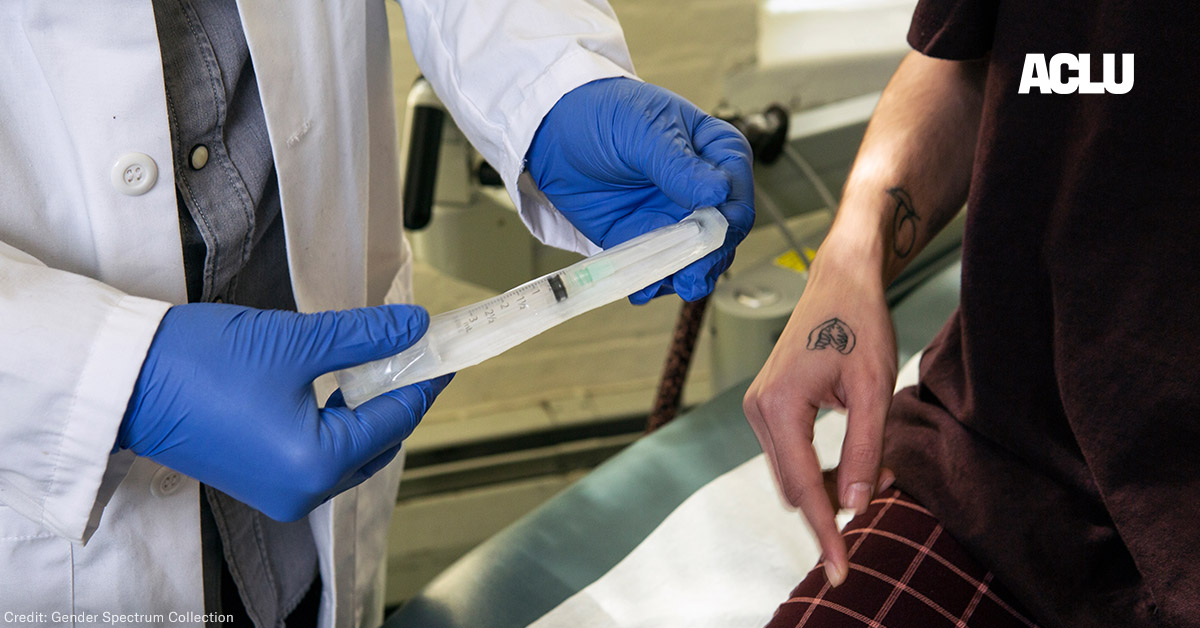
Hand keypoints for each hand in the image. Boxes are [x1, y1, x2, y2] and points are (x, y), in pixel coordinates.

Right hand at [118, 303, 451, 520]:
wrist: (123, 379)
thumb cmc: (201, 364)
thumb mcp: (296, 342)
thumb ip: (364, 337)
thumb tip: (414, 327)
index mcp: (316, 465)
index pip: (394, 420)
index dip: (424, 380)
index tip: (444, 352)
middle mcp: (300, 491)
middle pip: (376, 442)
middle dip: (398, 397)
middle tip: (412, 351)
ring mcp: (277, 490)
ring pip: (348, 450)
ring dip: (366, 408)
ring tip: (379, 360)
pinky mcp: (257, 478)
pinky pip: (317, 453)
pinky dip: (336, 420)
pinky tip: (341, 383)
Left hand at [526, 77, 753, 303]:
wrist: (553, 131)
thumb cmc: (604, 113)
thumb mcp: (643, 131)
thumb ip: (679, 166)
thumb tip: (718, 192)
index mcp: (715, 151)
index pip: (737, 190)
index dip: (729, 215)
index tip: (711, 231)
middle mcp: (701, 188)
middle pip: (722, 233)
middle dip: (708, 257)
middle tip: (691, 274)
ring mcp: (674, 217)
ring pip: (695, 257)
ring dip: (683, 275)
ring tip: (665, 284)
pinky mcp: (644, 237)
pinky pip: (658, 268)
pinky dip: (652, 281)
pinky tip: (641, 287)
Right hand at [742, 249, 896, 585]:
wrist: (840, 281)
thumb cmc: (859, 324)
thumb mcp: (873, 390)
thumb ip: (863, 450)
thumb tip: (855, 507)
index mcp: (778, 408)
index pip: (803, 487)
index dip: (824, 531)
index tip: (838, 570)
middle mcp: (758, 411)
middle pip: (793, 487)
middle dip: (832, 505)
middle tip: (880, 499)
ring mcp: (758, 408)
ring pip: (792, 474)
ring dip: (828, 484)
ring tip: (874, 469)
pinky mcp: (768, 406)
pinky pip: (790, 455)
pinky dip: (819, 466)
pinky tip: (851, 458)